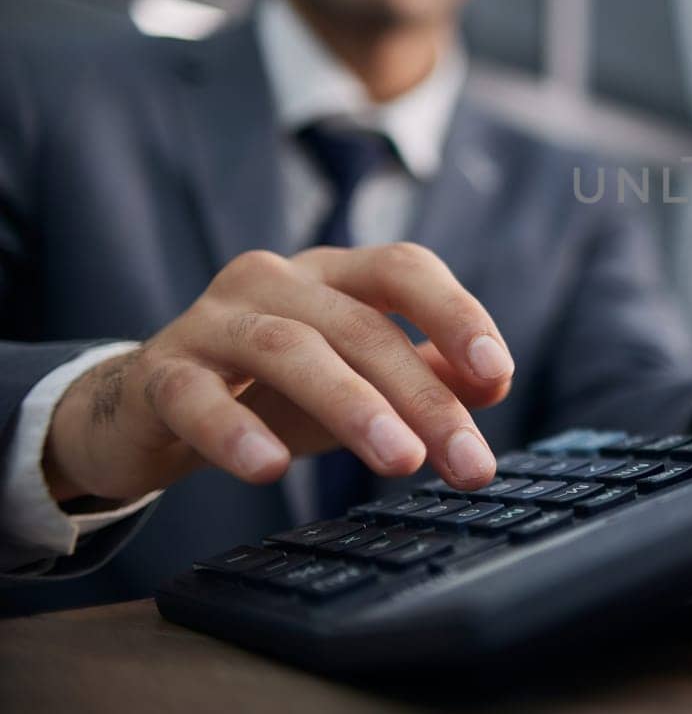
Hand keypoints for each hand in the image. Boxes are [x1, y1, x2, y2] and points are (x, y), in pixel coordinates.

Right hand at [43, 243, 514, 503]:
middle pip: (361, 326)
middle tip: (468, 463)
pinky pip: (196, 397)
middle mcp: (274, 280)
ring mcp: (211, 320)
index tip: (497, 374)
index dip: (455, 314)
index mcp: (333, 274)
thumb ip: (425, 372)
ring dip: (354, 406)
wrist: (147, 409)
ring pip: (289, 349)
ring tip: (402, 463)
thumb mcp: (357, 378)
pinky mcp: (160, 372)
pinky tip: (270, 469)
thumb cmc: (272, 390)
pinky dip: (235, 432)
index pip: (404, 269)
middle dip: (424, 397)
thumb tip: (494, 382)